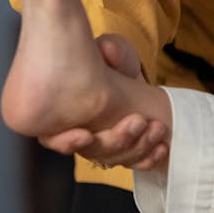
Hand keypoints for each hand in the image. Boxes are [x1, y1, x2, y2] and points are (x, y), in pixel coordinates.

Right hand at [37, 34, 169, 170]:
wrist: (137, 78)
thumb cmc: (117, 64)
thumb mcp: (115, 51)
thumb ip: (111, 50)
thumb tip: (108, 49)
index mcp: (65, 111)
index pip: (52, 137)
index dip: (66, 142)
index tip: (86, 135)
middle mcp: (80, 132)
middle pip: (91, 151)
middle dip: (117, 140)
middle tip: (139, 121)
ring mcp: (104, 145)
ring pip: (115, 159)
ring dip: (138, 147)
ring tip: (157, 129)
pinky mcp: (125, 151)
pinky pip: (134, 164)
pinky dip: (148, 159)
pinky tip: (161, 148)